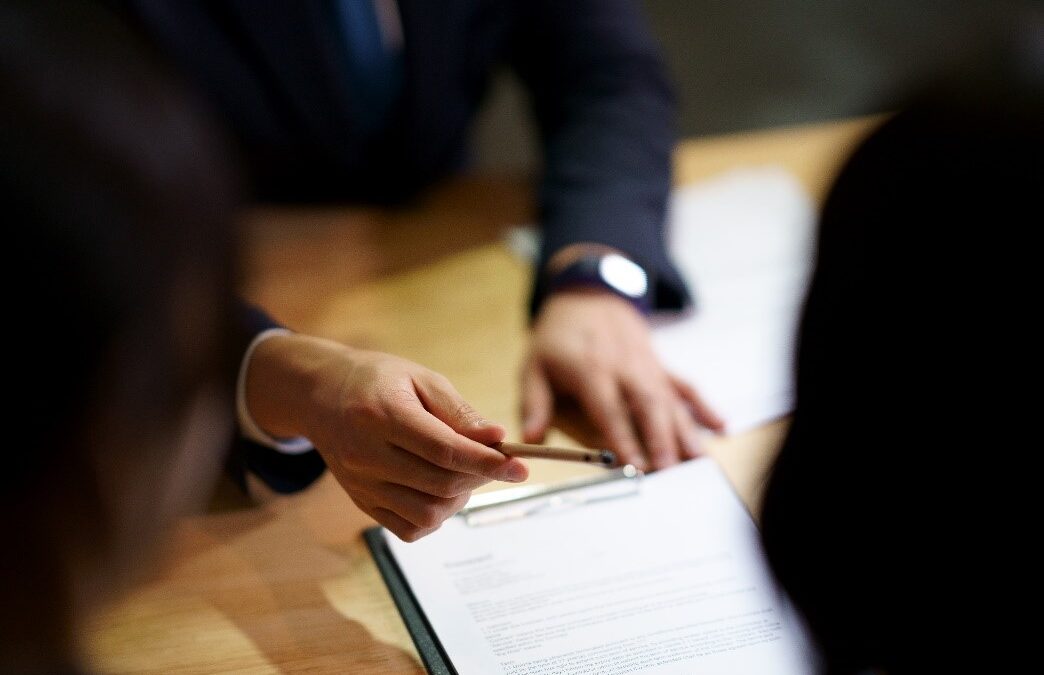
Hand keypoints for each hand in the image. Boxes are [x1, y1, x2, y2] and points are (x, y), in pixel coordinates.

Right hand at [246, 334, 527, 540]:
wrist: (321, 396)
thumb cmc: (378, 381)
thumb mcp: (421, 379)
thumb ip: (459, 412)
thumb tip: (498, 438)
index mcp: (383, 415)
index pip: (445, 451)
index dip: (488, 462)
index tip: (520, 467)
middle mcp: (367, 455)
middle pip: (441, 483)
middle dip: (480, 476)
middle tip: (495, 461)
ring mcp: (362, 484)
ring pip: (428, 513)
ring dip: (460, 498)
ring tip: (463, 472)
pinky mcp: (361, 503)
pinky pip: (409, 528)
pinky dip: (435, 516)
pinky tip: (440, 489)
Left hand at [522, 289, 723, 470]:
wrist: (588, 294)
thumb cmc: (558, 337)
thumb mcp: (534, 365)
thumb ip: (534, 402)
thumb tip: (531, 437)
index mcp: (590, 369)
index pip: (608, 407)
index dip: (621, 436)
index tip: (632, 463)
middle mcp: (624, 367)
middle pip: (647, 404)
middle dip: (661, 438)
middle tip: (670, 470)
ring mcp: (647, 366)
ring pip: (670, 399)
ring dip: (685, 430)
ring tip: (698, 460)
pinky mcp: (660, 365)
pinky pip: (685, 385)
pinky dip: (704, 405)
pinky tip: (720, 426)